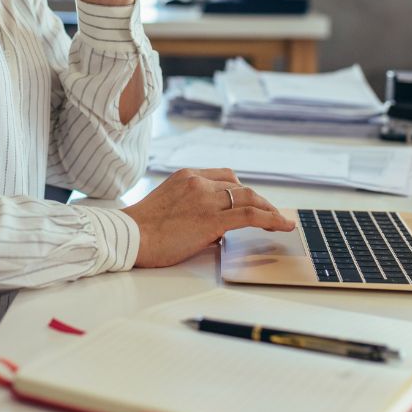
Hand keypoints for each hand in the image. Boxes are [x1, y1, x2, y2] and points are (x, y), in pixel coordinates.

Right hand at [120, 168, 295, 267]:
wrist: (129, 236)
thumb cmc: (143, 229)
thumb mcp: (168, 206)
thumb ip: (193, 209)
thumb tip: (216, 231)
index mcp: (186, 176)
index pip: (225, 176)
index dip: (242, 190)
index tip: (251, 201)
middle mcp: (199, 182)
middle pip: (239, 186)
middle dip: (259, 200)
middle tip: (271, 213)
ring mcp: (206, 199)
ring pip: (249, 198)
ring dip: (268, 209)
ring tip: (280, 221)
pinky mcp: (212, 219)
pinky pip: (250, 215)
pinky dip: (271, 219)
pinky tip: (282, 225)